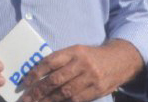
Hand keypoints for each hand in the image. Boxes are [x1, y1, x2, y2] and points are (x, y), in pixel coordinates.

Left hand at [21, 39, 142, 101]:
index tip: (26, 82)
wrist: (121, 59)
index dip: (36, 72)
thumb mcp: (79, 52)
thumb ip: (62, 61)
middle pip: (55, 79)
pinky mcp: (97, 89)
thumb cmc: (94, 56)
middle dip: (38, 91)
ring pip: (64, 92)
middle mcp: (82, 63)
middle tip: (26, 99)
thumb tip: (38, 75)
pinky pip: (76, 99)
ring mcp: (91, 77)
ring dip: (48, 100)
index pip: (51, 61)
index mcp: (75, 51)